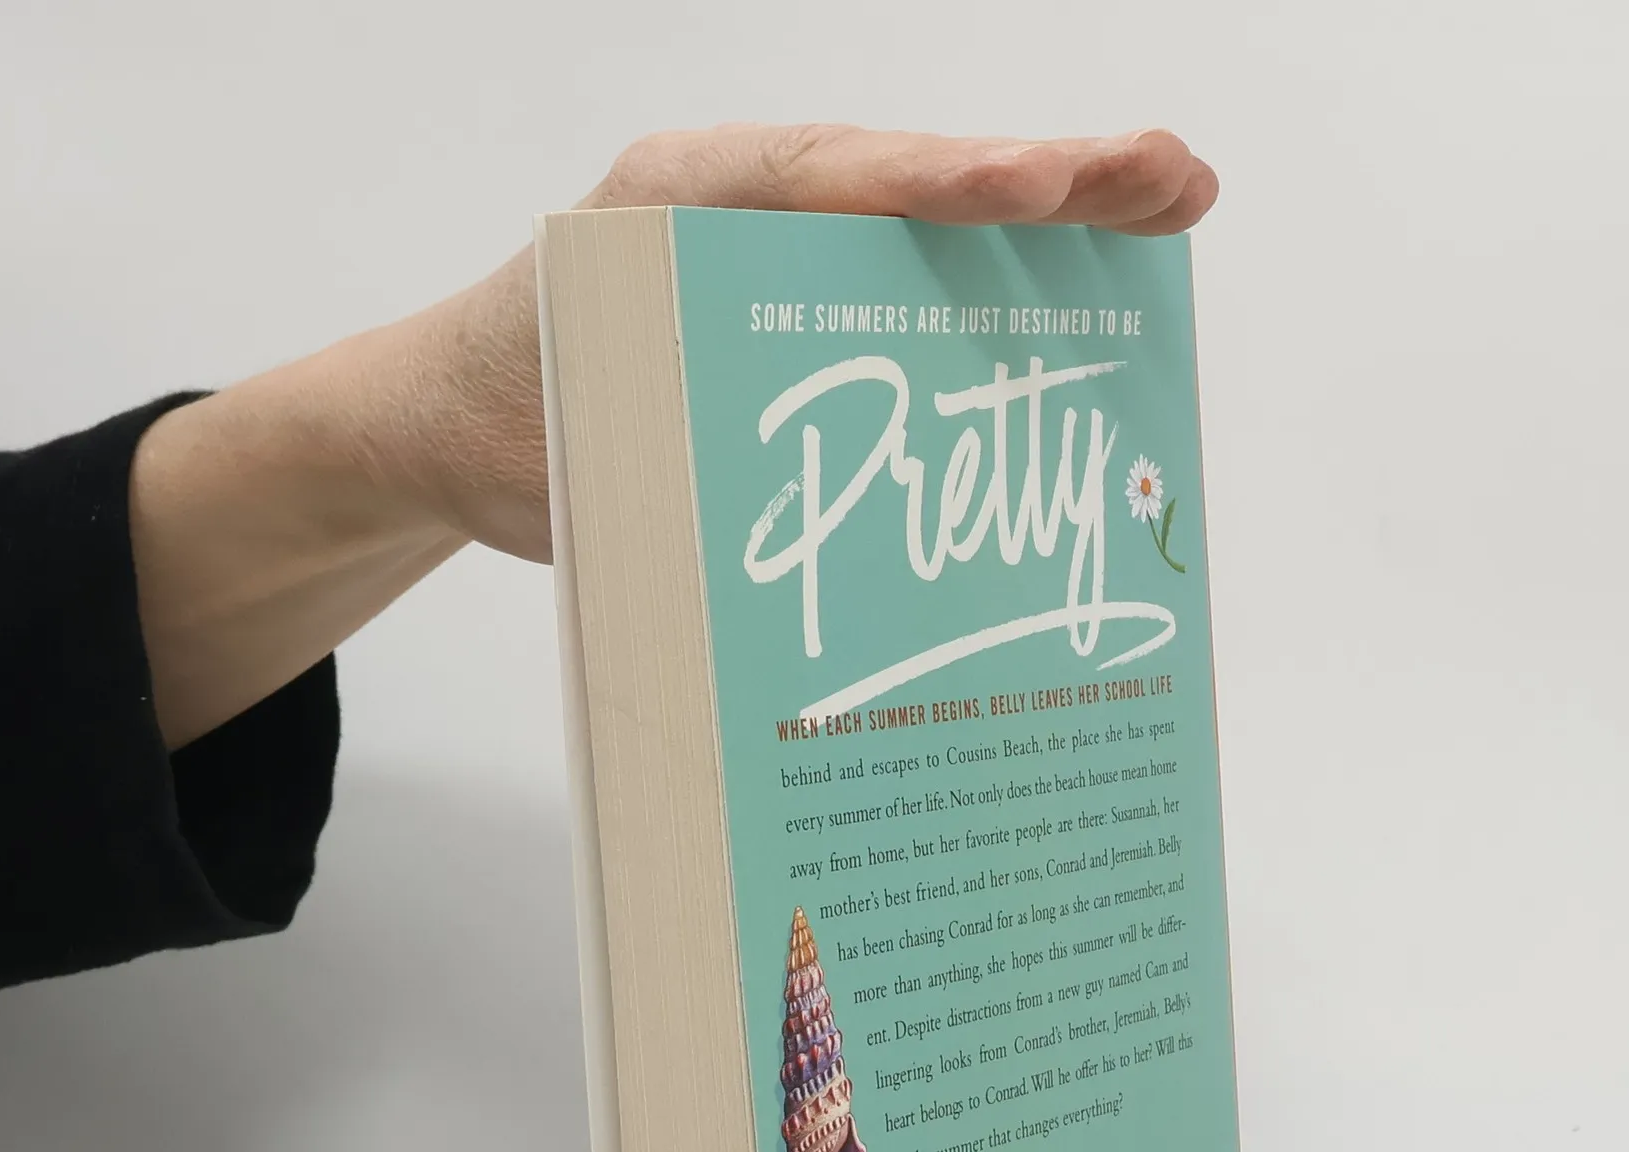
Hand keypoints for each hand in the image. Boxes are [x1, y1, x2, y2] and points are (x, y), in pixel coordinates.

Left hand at [395, 125, 1220, 563]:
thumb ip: (669, 417)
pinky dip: (1002, 288)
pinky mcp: (803, 310)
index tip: (1032, 186)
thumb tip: (798, 497)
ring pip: (935, 229)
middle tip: (1173, 177)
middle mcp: (752, 213)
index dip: (939, 186)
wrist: (455, 425)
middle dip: (1054, 177)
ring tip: (1172, 209)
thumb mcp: (575, 411)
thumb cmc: (502, 407)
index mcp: (687, 204)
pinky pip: (914, 288)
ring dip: (1057, 225)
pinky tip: (1085, 310)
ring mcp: (786, 256)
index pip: (833, 181)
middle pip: (920, 182)